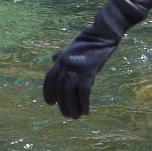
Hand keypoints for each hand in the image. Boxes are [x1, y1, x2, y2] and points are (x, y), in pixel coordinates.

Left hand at [42, 0, 144, 119]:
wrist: (103, 33)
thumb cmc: (89, 40)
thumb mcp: (72, 47)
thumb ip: (63, 55)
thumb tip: (54, 58)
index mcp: (61, 58)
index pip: (50, 78)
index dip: (48, 91)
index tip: (50, 103)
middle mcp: (65, 63)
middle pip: (59, 88)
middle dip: (61, 103)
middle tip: (66, 115)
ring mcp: (76, 67)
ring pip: (69, 91)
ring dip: (71, 106)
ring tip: (74, 116)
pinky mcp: (89, 70)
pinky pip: (83, 90)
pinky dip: (83, 103)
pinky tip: (86, 111)